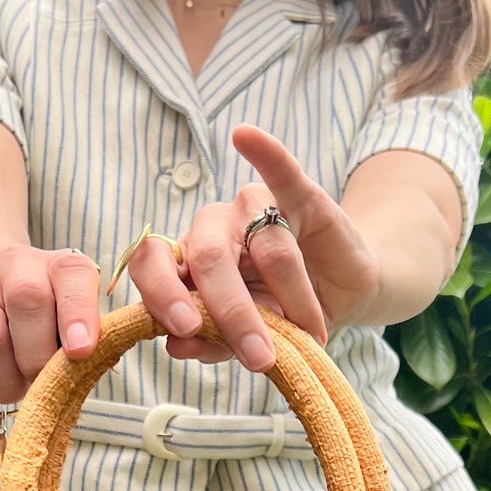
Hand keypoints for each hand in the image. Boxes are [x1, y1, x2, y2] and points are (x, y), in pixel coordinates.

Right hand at [0, 244, 101, 404]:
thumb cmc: (44, 318)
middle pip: (26, 301)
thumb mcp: (73, 321)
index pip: (72, 277)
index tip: (81, 350)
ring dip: (6, 379)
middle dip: (38, 357)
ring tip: (15, 387)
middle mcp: (15, 262)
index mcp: (60, 265)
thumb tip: (85, 373)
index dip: (78, 313)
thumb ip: (87, 343)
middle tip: (41, 383)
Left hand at [124, 125, 381, 372]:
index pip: (154, 268)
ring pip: (267, 248)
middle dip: (231, 311)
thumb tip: (177, 347)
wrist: (337, 296)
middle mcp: (212, 230)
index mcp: (185, 265)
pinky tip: (244, 136)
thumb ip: (212, 342)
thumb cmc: (279, 315)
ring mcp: (253, 209)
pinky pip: (281, 171)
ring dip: (292, 298)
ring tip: (310, 335)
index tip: (183, 332)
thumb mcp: (246, 339)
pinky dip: (265, 152)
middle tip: (255, 353)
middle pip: (209, 259)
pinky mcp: (299, 195)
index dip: (162, 296)